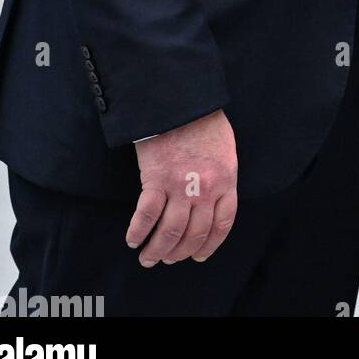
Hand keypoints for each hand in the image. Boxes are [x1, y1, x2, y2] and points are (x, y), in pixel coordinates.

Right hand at [127, 108, 237, 267]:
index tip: (199, 256)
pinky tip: (132, 240)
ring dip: (158, 250)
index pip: (222, 224)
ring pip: (170, 232)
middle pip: (195, 233)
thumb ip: (220, 174)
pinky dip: (138, 232)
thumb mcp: (224, 148)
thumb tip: (212, 197)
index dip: (209, 244)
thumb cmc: (202, 119)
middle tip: (167, 260)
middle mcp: (206, 189)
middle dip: (180, 252)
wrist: (182, 99)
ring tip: (148, 258)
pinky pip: (146, 216)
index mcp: (226, 180)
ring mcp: (181, 186)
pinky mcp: (156, 179)